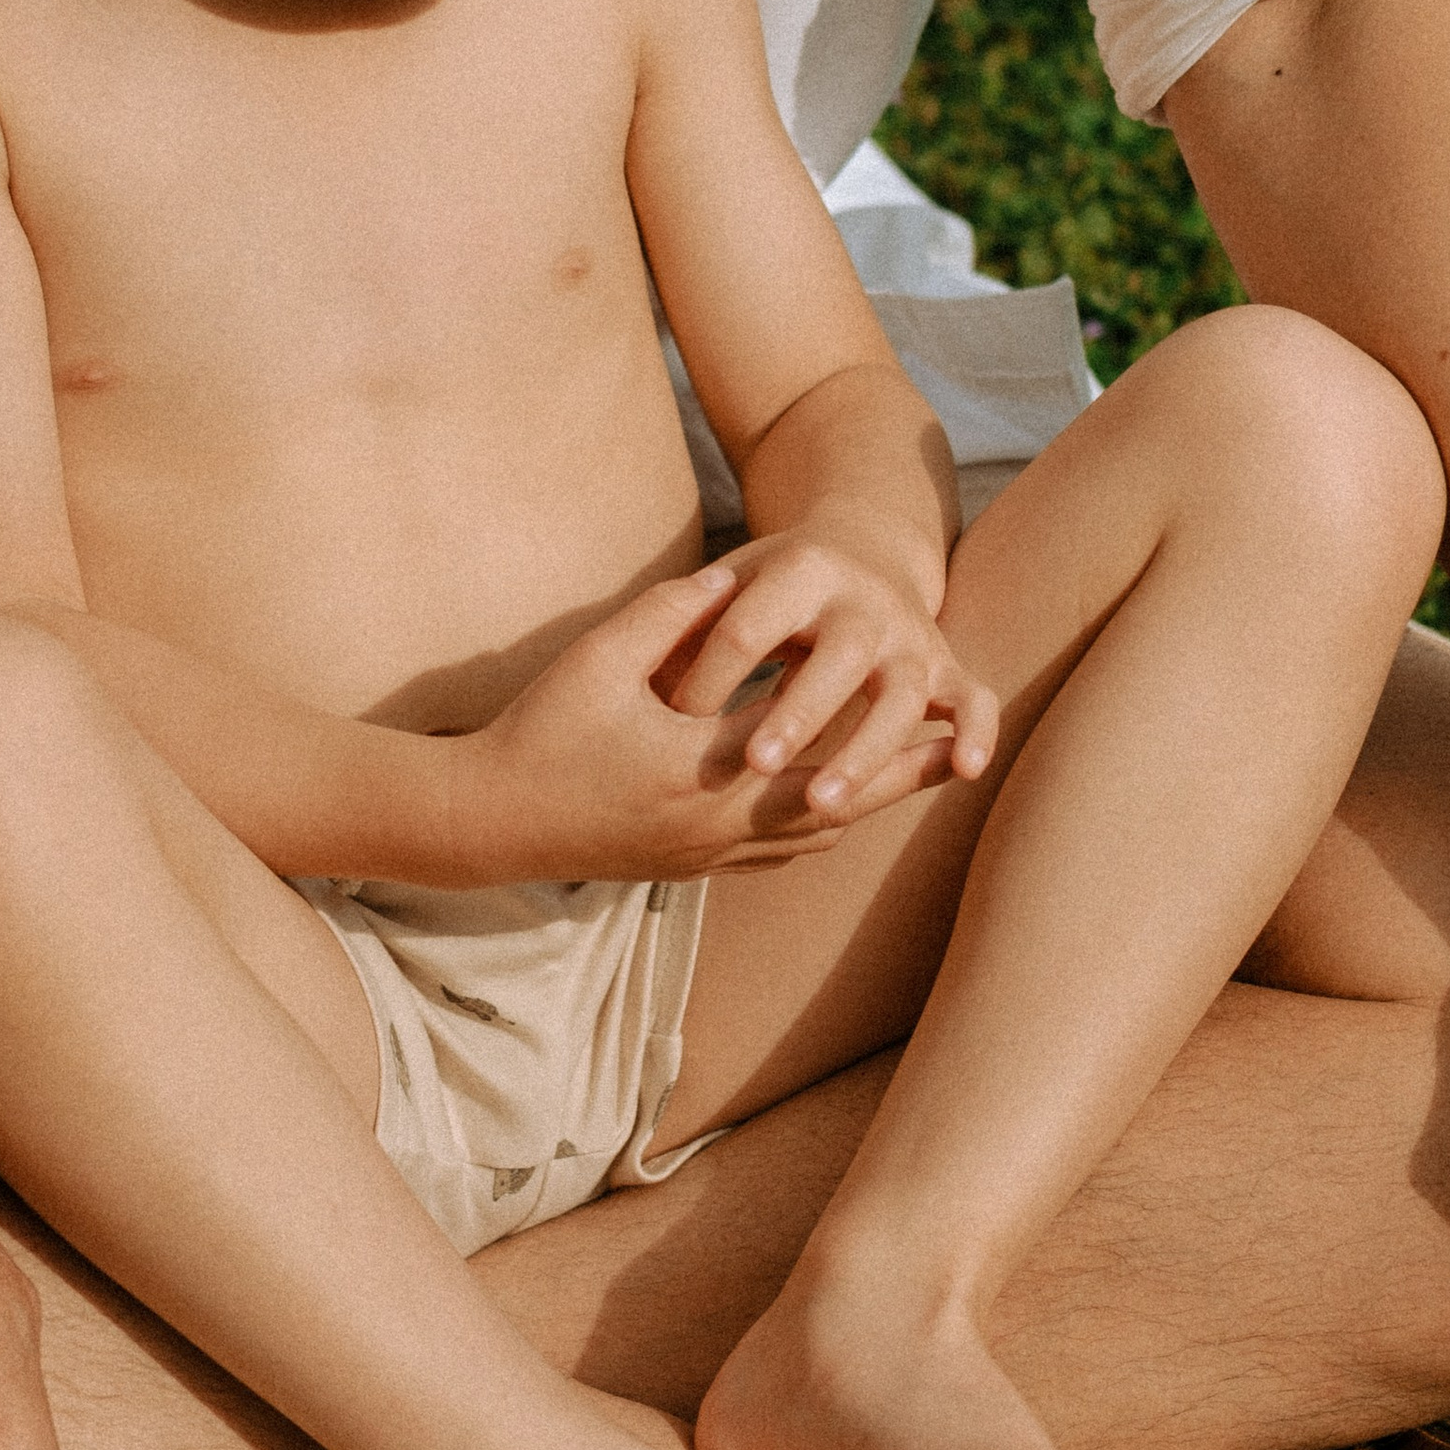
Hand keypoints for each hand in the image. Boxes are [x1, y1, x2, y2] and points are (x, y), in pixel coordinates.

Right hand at [467, 555, 986, 882]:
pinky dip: (820, 831)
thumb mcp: (600, 657)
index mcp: (700, 768)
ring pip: (812, 836)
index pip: (806, 737)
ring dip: (868, 804)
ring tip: (917, 776)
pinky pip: (778, 858)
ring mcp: (706, 856)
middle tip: (959, 747)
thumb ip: (670, 615)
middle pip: (834, 799)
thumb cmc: (541, 732)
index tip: (920, 681)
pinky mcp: (692, 871)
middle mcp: (717, 823)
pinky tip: (840, 810)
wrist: (490, 822)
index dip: (868, 711)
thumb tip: (729, 577)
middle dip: (899, 774)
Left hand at [665, 523, 997, 814]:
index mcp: (801, 568)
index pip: (748, 626)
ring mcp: (912, 633)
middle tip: (752, 764)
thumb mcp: (727, 580)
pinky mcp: (943, 664)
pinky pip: (970, 698)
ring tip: (821, 801)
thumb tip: (638, 673)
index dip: (708, 674)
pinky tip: (962, 771)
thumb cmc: (777, 579)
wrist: (864, 544)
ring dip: (866, 749)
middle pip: (838, 658)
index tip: (669, 717)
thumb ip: (681, 619)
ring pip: (901, 693)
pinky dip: (974, 730)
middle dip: (797, 712)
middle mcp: (865, 599)